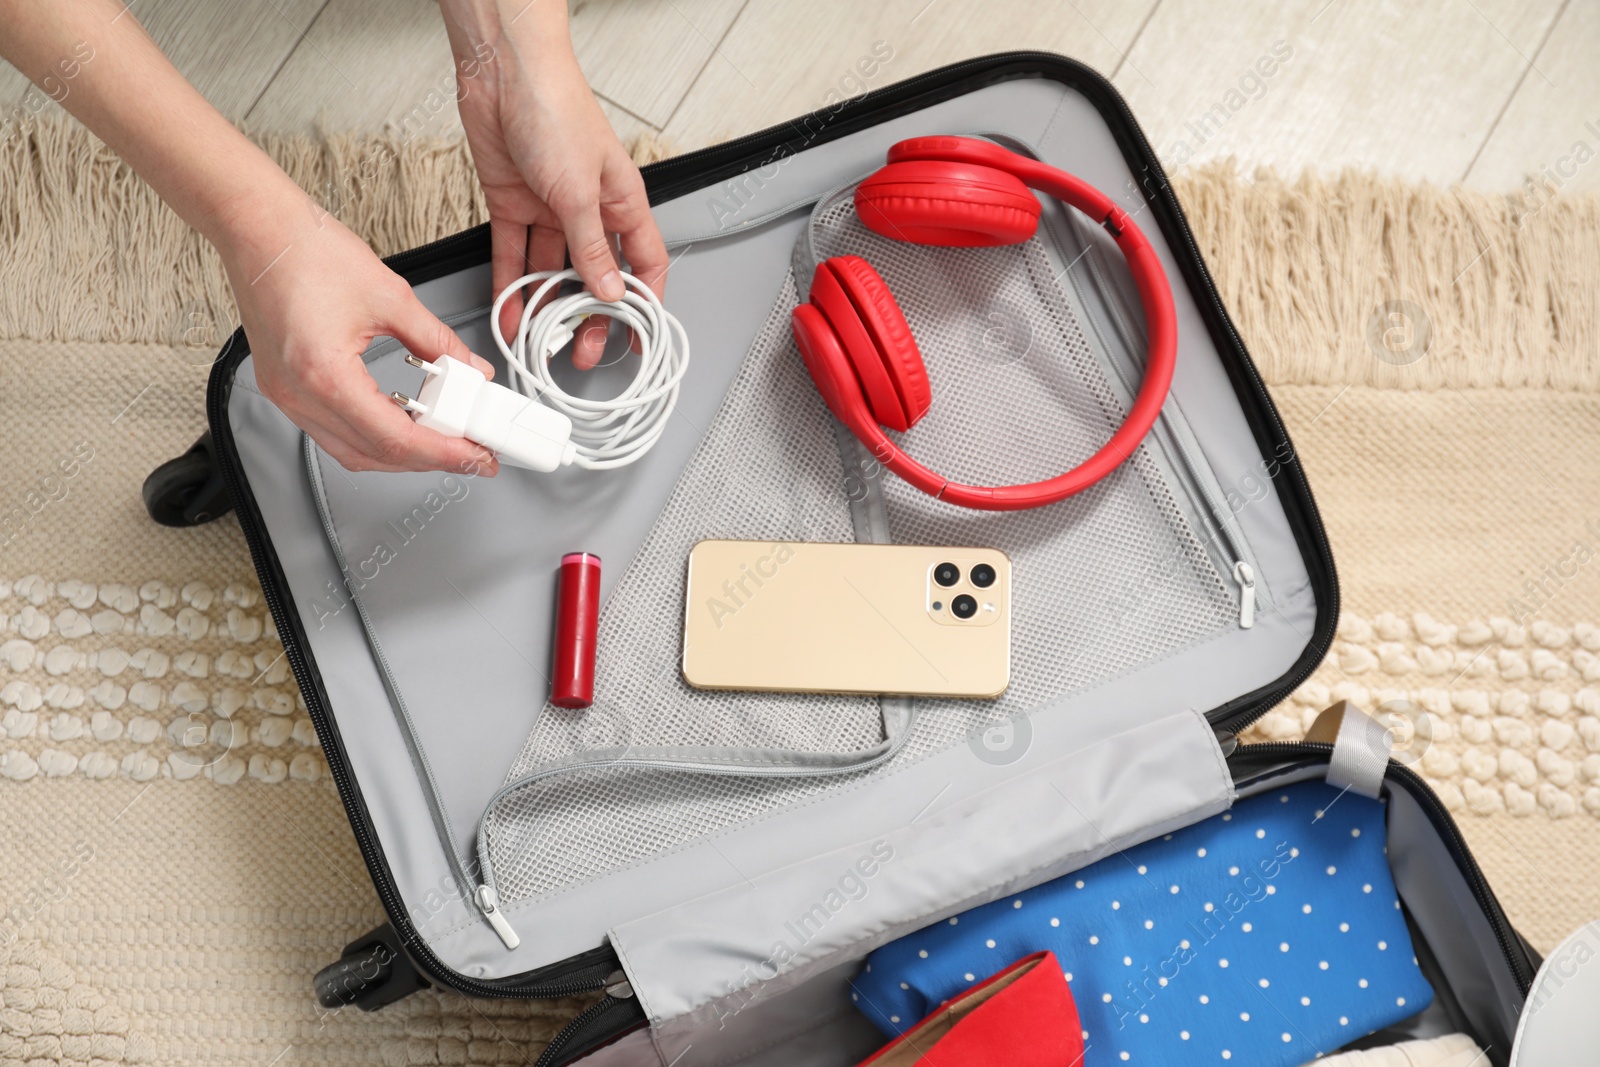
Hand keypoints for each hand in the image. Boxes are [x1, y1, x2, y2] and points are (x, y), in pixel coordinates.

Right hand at [218, 193, 500, 475]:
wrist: (260, 229)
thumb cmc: (307, 252)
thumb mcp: (392, 297)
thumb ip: (438, 341)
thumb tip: (469, 368)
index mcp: (323, 374)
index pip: (395, 438)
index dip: (443, 453)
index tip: (475, 455)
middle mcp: (297, 395)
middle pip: (374, 455)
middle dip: (428, 459)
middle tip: (469, 452)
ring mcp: (286, 396)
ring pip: (352, 452)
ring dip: (399, 454)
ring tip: (441, 440)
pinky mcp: (284, 389)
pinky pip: (332, 432)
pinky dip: (371, 436)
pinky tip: (400, 424)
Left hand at [446, 5, 669, 368]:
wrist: (505, 75)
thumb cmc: (557, 109)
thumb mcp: (580, 190)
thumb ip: (591, 246)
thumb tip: (606, 288)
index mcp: (622, 202)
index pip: (644, 264)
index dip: (645, 302)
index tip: (640, 336)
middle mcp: (589, 209)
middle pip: (595, 275)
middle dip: (589, 314)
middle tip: (582, 348)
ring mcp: (550, 208)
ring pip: (551, 269)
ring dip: (545, 305)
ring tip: (538, 336)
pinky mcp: (514, 204)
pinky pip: (514, 255)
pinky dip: (511, 284)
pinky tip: (509, 309)